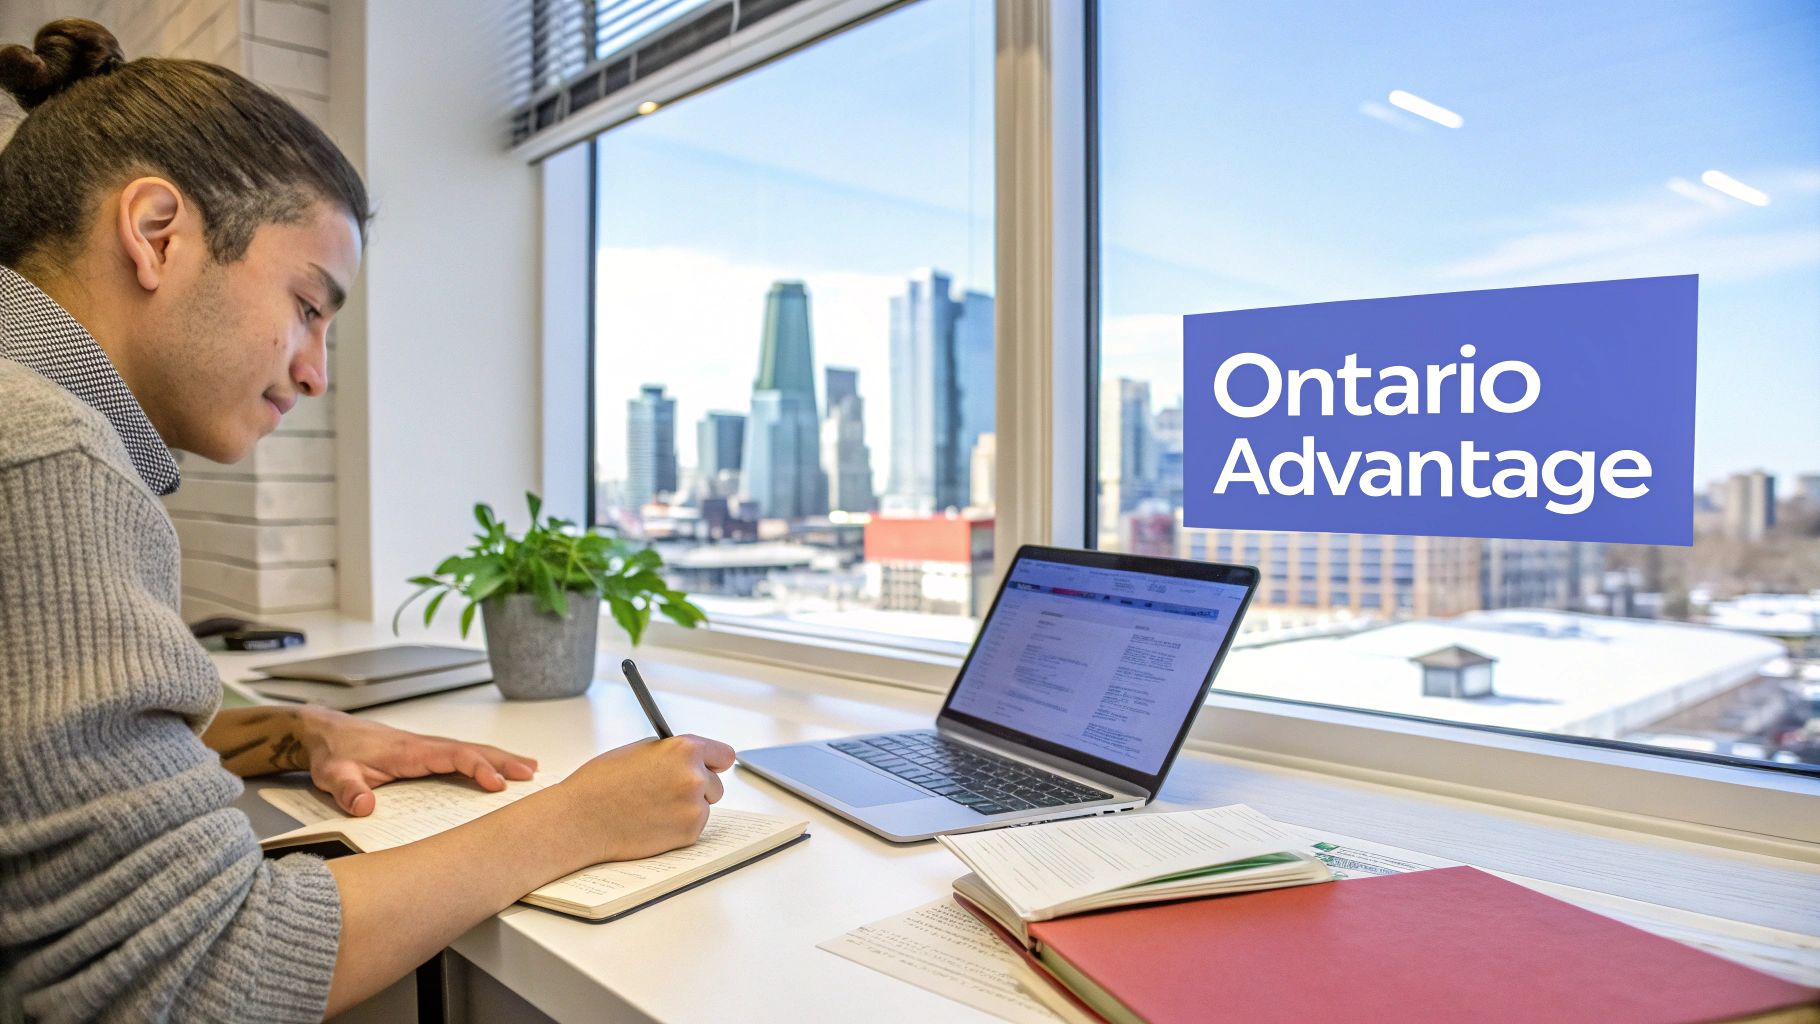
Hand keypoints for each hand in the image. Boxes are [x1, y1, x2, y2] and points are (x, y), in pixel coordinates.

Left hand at [295, 707, 538, 815]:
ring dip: (500, 758)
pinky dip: (485, 760)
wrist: (325, 733)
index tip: (497, 783)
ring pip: (470, 751)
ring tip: (530, 769)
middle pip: (472, 749)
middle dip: (503, 760)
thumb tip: (365, 807)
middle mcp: (423, 746)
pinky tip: (497, 770)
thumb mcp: (334, 774)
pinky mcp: (425, 754)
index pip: (453, 755)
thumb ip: (348, 790)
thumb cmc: (333, 752)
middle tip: (532, 773)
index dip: (478, 767)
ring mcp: (426, 749)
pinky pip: (461, 756)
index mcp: (409, 750)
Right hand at [554, 734, 735, 862]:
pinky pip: (692, 827)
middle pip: (716, 784)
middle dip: (698, 788)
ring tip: (653, 809)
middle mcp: (694, 778)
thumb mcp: (640, 751)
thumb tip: (692, 761)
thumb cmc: (601, 783)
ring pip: (704, 807)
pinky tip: (651, 823)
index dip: (714, 762)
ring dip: (687, 809)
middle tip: (669, 793)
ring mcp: (693, 808)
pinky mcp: (688, 834)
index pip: (723, 754)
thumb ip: (672, 754)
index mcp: (684, 750)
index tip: (710, 767)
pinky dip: (678, 827)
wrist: (580, 819)